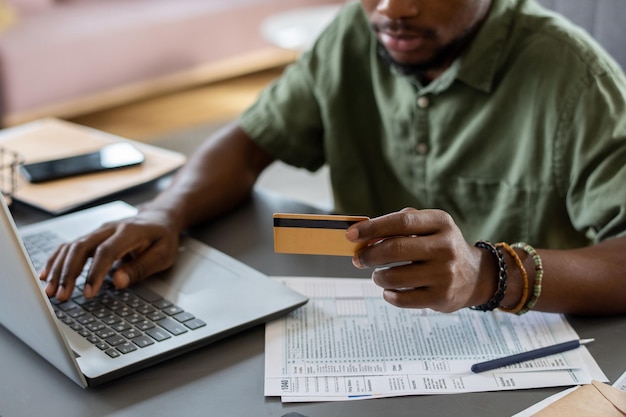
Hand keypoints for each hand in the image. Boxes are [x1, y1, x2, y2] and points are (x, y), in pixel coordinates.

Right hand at [39, 209, 180, 301]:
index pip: (106, 251)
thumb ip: (141, 268)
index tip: (88, 293)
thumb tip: (118, 281)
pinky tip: (47, 275)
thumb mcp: (163, 255)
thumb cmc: (163, 238)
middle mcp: (109, 229)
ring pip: (72, 247)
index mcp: (129, 232)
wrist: (159, 218)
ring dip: (59, 269)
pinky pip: (70, 247)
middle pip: (82, 247)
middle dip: (69, 273)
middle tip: (62, 295)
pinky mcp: (93, 237)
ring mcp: (98, 232)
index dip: (95, 272)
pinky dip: (56, 261)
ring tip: (51, 291)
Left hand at [346, 208, 486, 312]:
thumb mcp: (430, 226)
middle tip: (359, 259)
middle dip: (370, 255)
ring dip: (378, 276)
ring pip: (395, 276)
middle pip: (395, 249)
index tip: (351, 234)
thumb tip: (365, 234)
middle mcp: (445, 247)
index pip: (401, 222)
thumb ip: (400, 224)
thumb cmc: (440, 246)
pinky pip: (402, 299)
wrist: (476, 276)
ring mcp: (445, 274)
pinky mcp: (441, 298)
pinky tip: (389, 290)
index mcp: (441, 223)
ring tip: (377, 275)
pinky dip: (389, 295)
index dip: (372, 228)